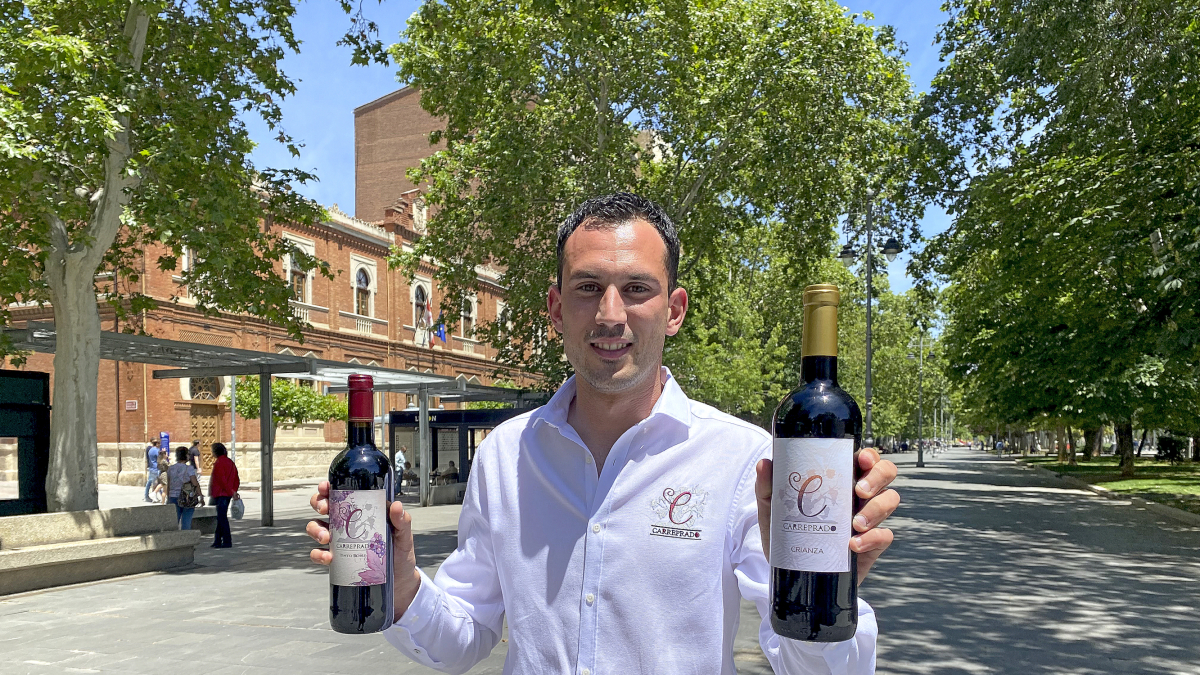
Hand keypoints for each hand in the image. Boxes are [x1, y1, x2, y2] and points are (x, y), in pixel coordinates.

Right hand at [306, 481, 422, 619]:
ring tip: (325, 537)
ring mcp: (338, 541)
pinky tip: (327, 558)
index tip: (326, 487)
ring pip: (315, 527)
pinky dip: (318, 554)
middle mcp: (346, 524)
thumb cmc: (401, 554)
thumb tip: (397, 506)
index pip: (341, 494)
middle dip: (318, 503)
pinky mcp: (336, 560)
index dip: (328, 488)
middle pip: (323, 506)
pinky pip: (318, 554)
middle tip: (325, 509)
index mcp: (360, 512)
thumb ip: (402, 521)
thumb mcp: (404, 536)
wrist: (398, 582)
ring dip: (315, 529)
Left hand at [755, 447, 899, 583]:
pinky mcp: (872, 544)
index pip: (864, 458)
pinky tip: (853, 544)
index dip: (869, 455)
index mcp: (840, 478)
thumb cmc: (785, 532)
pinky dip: (873, 538)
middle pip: (885, 473)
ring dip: (877, 509)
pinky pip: (885, 536)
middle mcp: (859, 494)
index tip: (861, 459)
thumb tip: (764, 464)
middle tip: (859, 491)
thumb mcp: (772, 509)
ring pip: (890, 500)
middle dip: (877, 477)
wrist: (790, 569)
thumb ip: (767, 487)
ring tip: (856, 523)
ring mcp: (868, 518)